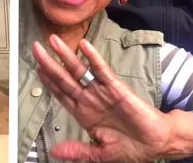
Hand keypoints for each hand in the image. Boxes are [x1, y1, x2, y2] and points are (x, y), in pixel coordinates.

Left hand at [33, 35, 192, 161]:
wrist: (156, 144)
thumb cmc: (130, 148)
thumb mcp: (100, 154)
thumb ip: (78, 151)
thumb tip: (55, 152)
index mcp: (84, 114)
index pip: (61, 94)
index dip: (48, 82)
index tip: (36, 68)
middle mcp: (90, 99)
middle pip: (64, 78)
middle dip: (49, 63)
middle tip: (36, 48)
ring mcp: (101, 91)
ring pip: (79, 70)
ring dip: (66, 55)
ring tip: (53, 41)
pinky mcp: (116, 88)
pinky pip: (102, 71)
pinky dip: (93, 58)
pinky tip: (83, 46)